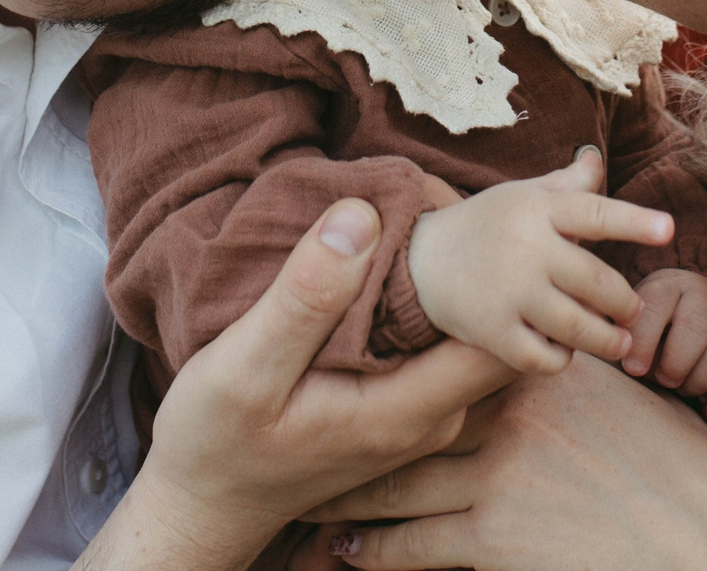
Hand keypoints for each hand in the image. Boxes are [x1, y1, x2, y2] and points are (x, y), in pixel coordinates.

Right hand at [72, 199, 510, 570]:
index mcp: (408, 411)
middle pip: (500, 330)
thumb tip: (363, 217)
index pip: (503, 336)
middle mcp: (435, 418)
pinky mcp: (407, 403)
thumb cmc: (215, 444)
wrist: (203, 505)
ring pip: (476, 334)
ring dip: (466, 280)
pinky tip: (409, 260)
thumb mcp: (242, 369)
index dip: (504, 271)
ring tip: (433, 217)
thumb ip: (305, 299)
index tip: (470, 217)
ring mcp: (425, 414)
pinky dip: (440, 300)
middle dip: (491, 266)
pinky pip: (447, 344)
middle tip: (453, 202)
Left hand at [305, 353, 706, 570]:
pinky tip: (343, 552)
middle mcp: (509, 414)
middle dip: (346, 418)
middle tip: (295, 416)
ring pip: (394, 481)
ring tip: (299, 491)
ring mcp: (498, 476)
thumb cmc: (673, 467)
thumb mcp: (625, 395)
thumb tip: (545, 336)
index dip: (389, 357)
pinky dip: (372, 550)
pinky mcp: (494, 539)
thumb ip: (574, 360)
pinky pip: (413, 545)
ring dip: (343, 491)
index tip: (342, 350)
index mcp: (536, 371)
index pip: (444, 356)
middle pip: (404, 413)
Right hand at [406, 146, 673, 375]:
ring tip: (619, 342)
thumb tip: (596, 157)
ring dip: (607, 340)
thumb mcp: (524, 195)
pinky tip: (566, 352)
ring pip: (577, 327)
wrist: (420, 260)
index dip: (635, 222)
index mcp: (539, 209)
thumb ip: (567, 185)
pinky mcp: (492, 332)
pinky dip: (562, 359)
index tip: (668, 229)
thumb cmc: (486, 224)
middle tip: (635, 311)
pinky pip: (544, 357)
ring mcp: (509, 292)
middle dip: (626, 303)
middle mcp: (527, 249)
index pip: (595, 213)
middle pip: (597, 282)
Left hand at [620, 269, 706, 399]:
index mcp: (668, 285)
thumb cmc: (652, 333)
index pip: (656, 307)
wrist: (688, 320)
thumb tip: (627, 360)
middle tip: (665, 381)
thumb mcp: (632, 328)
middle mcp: (704, 291)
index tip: (634, 369)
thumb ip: (624, 340)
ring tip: (684, 388)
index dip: (643, 342)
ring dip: (700, 382)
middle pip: (697, 327)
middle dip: (676, 364)